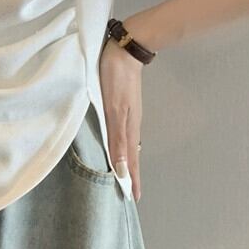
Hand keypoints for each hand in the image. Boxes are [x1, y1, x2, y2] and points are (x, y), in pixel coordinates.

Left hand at [99, 36, 143, 200]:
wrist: (124, 50)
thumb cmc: (116, 78)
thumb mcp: (114, 109)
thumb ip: (117, 138)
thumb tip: (120, 167)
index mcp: (128, 127)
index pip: (130, 160)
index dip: (131, 179)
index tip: (134, 199)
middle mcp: (131, 123)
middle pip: (131, 155)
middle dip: (130, 174)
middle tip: (131, 192)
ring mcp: (129, 114)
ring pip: (129, 144)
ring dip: (127, 161)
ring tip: (126, 175)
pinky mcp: (124, 105)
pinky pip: (125, 132)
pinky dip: (123, 145)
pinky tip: (120, 145)